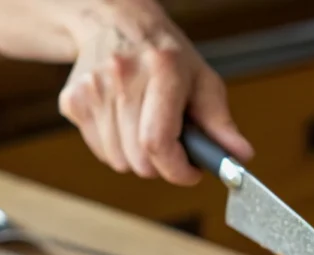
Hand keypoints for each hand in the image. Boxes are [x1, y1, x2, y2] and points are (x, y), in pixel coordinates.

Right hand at [58, 7, 252, 183]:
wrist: (116, 22)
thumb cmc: (165, 56)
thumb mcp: (202, 80)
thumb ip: (220, 123)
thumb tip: (241, 156)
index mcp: (161, 69)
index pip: (158, 141)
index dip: (177, 170)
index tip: (191, 173)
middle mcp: (122, 76)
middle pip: (138, 160)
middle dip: (161, 166)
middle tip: (173, 151)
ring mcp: (92, 89)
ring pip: (118, 161)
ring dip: (138, 159)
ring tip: (148, 130)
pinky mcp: (73, 101)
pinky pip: (100, 151)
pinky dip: (117, 149)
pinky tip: (126, 124)